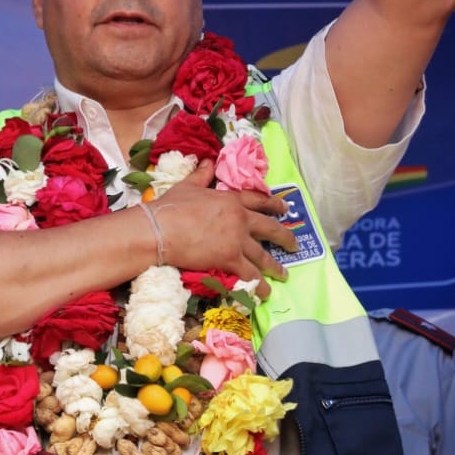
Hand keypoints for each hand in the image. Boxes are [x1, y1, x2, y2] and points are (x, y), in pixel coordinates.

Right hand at [151, 160, 296, 297]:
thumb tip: (208, 161)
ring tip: (284, 275)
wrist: (161, 229)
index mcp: (231, 199)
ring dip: (275, 266)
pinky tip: (266, 293)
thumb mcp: (188, 185)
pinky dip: (259, 285)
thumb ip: (201, 174)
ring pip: (263, 255)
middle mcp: (240, 219)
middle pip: (269, 228)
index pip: (258, 200)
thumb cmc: (171, 206)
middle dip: (284, 237)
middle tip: (294, 244)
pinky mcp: (230, 259)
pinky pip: (250, 274)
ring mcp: (237, 240)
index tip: (285, 208)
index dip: (274, 204)